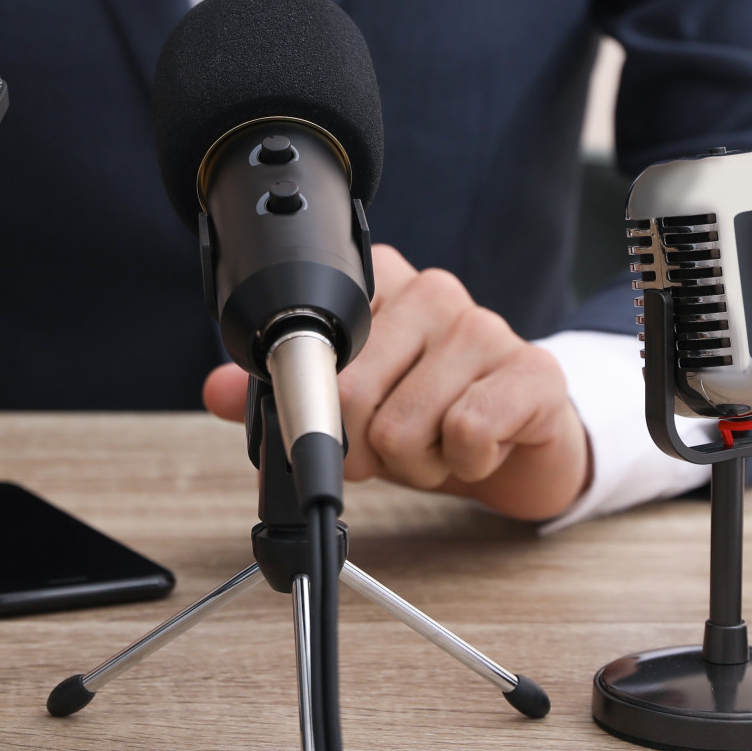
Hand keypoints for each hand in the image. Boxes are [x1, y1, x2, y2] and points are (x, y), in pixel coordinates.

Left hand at [201, 245, 592, 520]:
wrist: (521, 441)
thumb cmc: (429, 414)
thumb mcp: (349, 408)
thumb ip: (280, 395)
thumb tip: (217, 389)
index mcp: (379, 286)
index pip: (314, 350)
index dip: (317, 412)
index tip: (337, 432)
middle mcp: (432, 292)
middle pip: (352, 396)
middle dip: (368, 450)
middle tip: (398, 446)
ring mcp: (486, 327)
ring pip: (406, 425)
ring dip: (418, 463)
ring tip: (441, 445)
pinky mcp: (534, 371)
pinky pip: (468, 433)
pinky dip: (465, 463)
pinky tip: (480, 446)